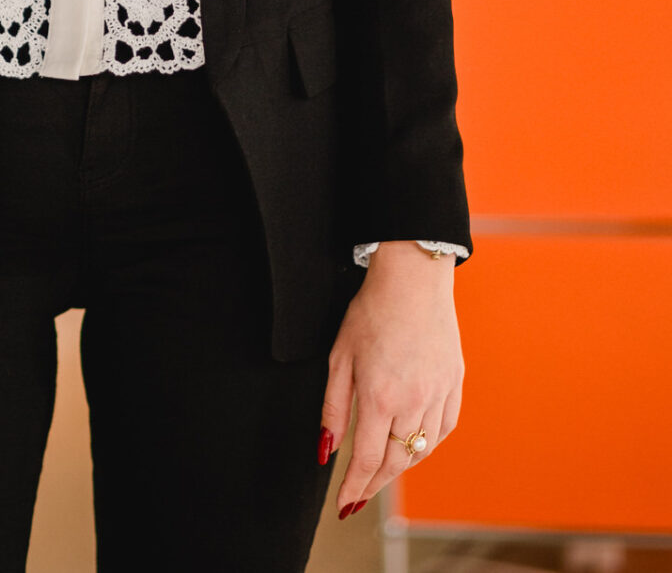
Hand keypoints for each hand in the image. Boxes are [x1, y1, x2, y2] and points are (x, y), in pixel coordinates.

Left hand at [319, 240, 463, 514]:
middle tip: (359, 496)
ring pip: (423, 450)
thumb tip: (327, 451)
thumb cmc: (370, 311)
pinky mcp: (455, 383)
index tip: (344, 504)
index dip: (354, 487)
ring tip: (382, 471)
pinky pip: (445, 429)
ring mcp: (439, 393)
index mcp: (381, 396)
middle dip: (375, 485)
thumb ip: (333, 408)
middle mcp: (414, 402)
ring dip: (401, 466)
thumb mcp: (339, 356)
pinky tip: (415, 444)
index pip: (367, 460)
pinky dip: (429, 444)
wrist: (413, 277)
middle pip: (396, 463)